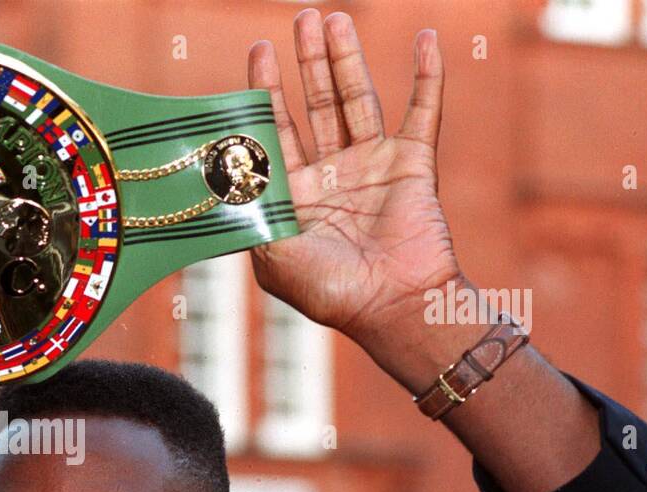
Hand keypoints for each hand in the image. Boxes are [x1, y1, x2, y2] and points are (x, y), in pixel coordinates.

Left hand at [247, 10, 460, 344]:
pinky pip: (422, 112)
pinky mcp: (413, 166)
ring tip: (334, 20)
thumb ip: (248, 211)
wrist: (393, 308)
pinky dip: (426, 77)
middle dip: (306, 63)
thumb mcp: (272, 254)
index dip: (266, 91)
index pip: (275, 131)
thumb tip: (221, 173)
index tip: (258, 51)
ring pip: (357, 100)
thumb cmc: (329, 292)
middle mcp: (331, 176)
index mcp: (295, 195)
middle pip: (315, 105)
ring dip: (347, 60)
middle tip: (301, 18)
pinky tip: (424, 39)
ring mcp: (372, 168)